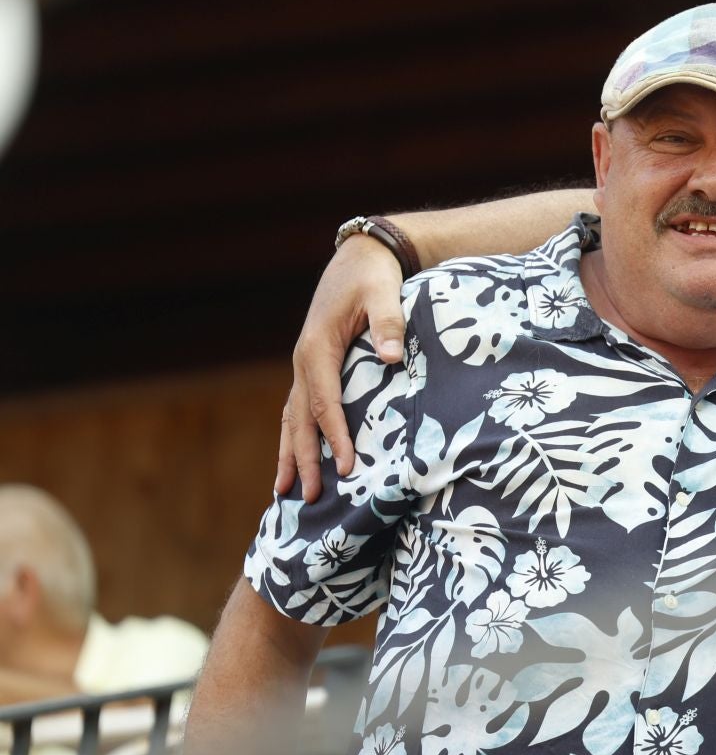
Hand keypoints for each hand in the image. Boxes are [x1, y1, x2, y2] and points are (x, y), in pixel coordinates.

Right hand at [275, 236, 404, 501]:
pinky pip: (299, 408)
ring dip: (290, 453)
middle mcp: (303, 361)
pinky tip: (293, 459)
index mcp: (318, 348)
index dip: (336, 436)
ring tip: (283, 492)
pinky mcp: (313, 367)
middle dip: (304, 458)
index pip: (326, 402)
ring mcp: (304, 365)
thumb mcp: (384, 293)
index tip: (348, 467)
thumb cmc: (375, 276)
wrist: (361, 256)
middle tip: (309, 498)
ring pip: (292, 417)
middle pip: (301, 418)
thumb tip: (393, 356)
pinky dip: (295, 435)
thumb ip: (388, 323)